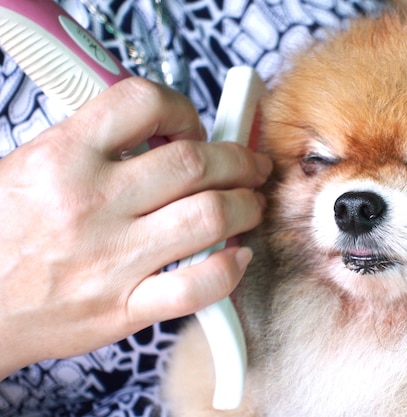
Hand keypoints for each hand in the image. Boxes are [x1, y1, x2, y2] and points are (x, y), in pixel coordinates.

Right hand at [0, 78, 270, 377]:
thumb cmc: (2, 233)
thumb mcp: (31, 166)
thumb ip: (93, 144)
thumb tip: (162, 132)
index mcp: (62, 157)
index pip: (143, 103)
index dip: (183, 108)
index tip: (194, 126)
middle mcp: (91, 203)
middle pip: (195, 163)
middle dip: (238, 160)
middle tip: (249, 165)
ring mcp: (110, 259)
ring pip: (210, 217)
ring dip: (246, 206)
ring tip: (250, 203)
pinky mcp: (122, 308)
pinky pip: (198, 286)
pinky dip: (229, 269)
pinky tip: (236, 257)